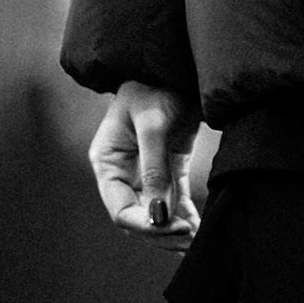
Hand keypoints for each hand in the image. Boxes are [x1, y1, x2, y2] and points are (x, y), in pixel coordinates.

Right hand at [89, 80, 201, 251]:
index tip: (171, 227)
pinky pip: (174, 200)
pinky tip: (197, 228)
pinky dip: (184, 215)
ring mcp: (145, 171)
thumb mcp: (152, 122)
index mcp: (107, 161)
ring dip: (174, 230)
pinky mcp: (169, 167)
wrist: (175, 63)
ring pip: (157, 213)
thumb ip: (154, 167)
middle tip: (188, 237)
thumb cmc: (155, 84)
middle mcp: (123, 171)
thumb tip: (158, 214)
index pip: (120, 208)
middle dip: (161, 232)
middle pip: (138, 216)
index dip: (144, 224)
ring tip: (195, 239)